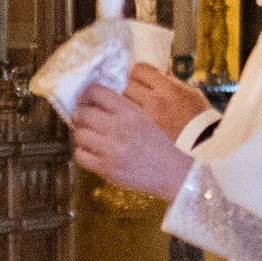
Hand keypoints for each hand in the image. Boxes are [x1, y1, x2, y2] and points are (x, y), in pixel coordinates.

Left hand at [71, 80, 192, 202]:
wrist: (182, 173)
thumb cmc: (176, 141)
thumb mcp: (159, 112)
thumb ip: (138, 100)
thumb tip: (118, 88)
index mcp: (131, 112)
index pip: (96, 92)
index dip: (89, 93)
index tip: (88, 97)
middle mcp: (118, 129)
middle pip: (84, 113)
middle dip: (83, 113)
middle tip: (86, 116)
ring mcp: (111, 150)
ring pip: (79, 134)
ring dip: (83, 133)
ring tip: (91, 134)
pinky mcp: (108, 169)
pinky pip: (81, 156)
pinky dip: (84, 152)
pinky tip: (93, 151)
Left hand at [124, 66, 213, 143]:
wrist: (201, 138)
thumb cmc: (198, 112)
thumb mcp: (188, 90)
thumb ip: (171, 78)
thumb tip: (164, 64)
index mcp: (167, 89)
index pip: (140, 71)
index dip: (138, 68)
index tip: (142, 70)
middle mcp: (155, 101)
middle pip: (128, 84)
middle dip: (131, 80)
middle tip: (137, 81)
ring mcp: (148, 116)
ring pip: (126, 99)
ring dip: (129, 94)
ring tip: (137, 94)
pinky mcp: (146, 126)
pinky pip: (132, 111)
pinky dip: (132, 106)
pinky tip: (139, 106)